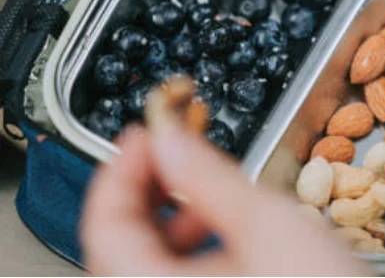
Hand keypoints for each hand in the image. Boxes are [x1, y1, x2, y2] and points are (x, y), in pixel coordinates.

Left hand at [80, 124, 369, 275]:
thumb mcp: (269, 224)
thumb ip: (209, 176)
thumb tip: (172, 138)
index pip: (105, 226)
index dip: (121, 168)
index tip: (146, 131)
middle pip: (119, 246)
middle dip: (147, 189)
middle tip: (174, 148)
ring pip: (144, 266)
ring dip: (166, 219)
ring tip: (203, 190)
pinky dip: (185, 250)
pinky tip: (220, 230)